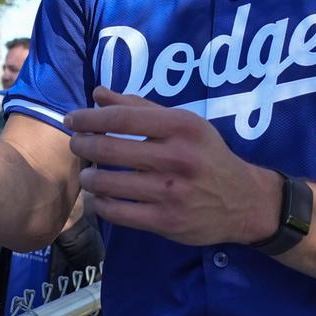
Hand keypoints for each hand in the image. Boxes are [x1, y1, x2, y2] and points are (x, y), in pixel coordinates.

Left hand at [66, 88, 280, 245]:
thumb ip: (139, 107)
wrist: (243, 201)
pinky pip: (117, 212)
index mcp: (181, 127)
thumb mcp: (183, 124)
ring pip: (107, 183)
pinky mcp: (166, 221)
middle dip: (82, 145)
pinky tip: (100, 197)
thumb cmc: (206, 155)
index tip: (71, 119)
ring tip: (87, 174)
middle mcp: (177, 158)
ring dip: (88, 177)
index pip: (122, 117)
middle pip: (109, 148)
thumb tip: (98, 94)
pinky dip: (100, 203)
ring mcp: (171, 192)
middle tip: (76, 145)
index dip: (89, 117)